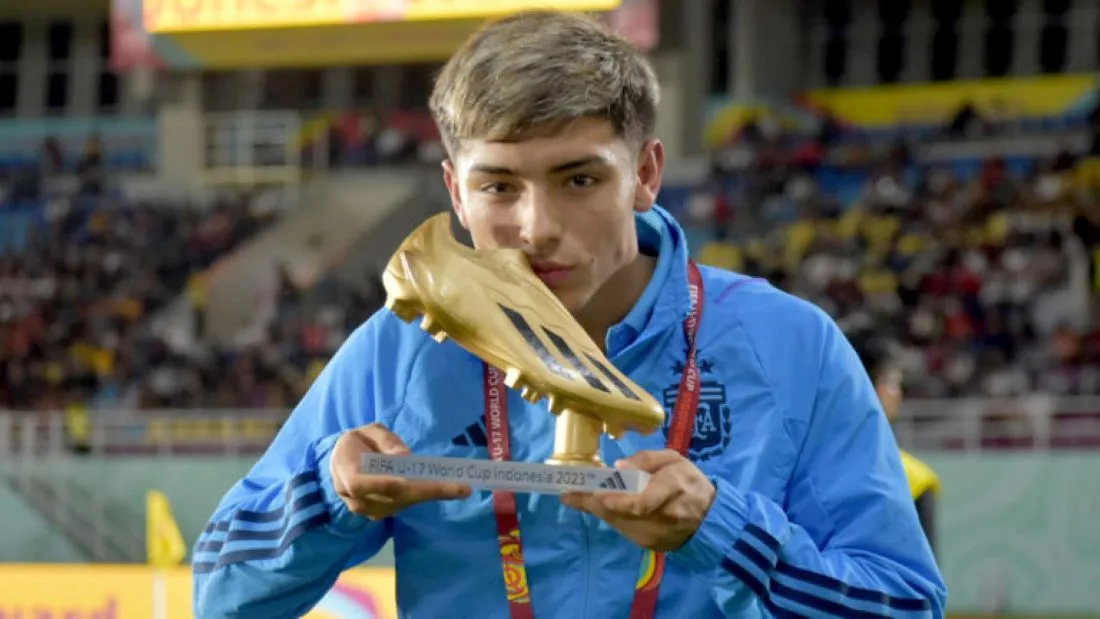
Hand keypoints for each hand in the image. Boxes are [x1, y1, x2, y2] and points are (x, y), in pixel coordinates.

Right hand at [329, 423, 471, 519]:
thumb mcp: (368, 431)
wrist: (340, 465)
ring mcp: (369, 510)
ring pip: (404, 502)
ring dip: (431, 494)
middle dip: (428, 491)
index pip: (361, 483)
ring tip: (460, 486)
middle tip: (462, 488)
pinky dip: (425, 495)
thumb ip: (384, 440)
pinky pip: (406, 504)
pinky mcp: (380, 514)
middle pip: (393, 497)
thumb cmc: (357, 443)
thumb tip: (404, 456)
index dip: (381, 483)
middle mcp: (356, 498)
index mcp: (346, 471)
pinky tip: (446, 488)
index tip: (403, 482)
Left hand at [560, 449, 715, 551]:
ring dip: (598, 510)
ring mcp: (656, 535)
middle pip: (620, 513)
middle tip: (569, 493)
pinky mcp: (650, 545)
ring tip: (578, 497)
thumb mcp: (674, 459)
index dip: (612, 499)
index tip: (589, 493)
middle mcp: (663, 516)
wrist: (710, 519)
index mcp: (673, 488)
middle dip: (593, 503)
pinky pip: (624, 529)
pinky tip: (602, 506)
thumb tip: (619, 468)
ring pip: (618, 522)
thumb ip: (647, 459)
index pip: (638, 500)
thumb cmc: (691, 482)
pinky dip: (611, 516)